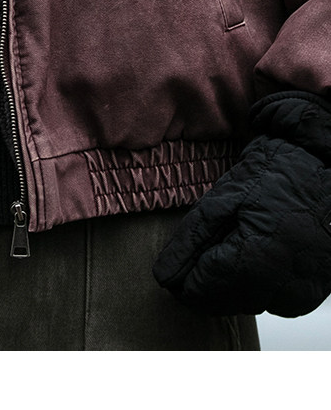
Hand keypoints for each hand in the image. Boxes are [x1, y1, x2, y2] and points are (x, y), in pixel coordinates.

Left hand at [153, 93, 330, 317]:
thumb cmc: (282, 173)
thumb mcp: (226, 196)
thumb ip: (191, 239)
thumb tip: (164, 273)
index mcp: (253, 264)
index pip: (198, 293)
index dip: (179, 277)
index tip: (171, 263)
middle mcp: (280, 291)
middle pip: (221, 302)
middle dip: (205, 276)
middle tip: (206, 240)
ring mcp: (299, 296)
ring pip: (245, 301)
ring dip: (230, 279)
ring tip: (237, 236)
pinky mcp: (311, 294)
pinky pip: (271, 298)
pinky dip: (256, 279)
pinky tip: (259, 247)